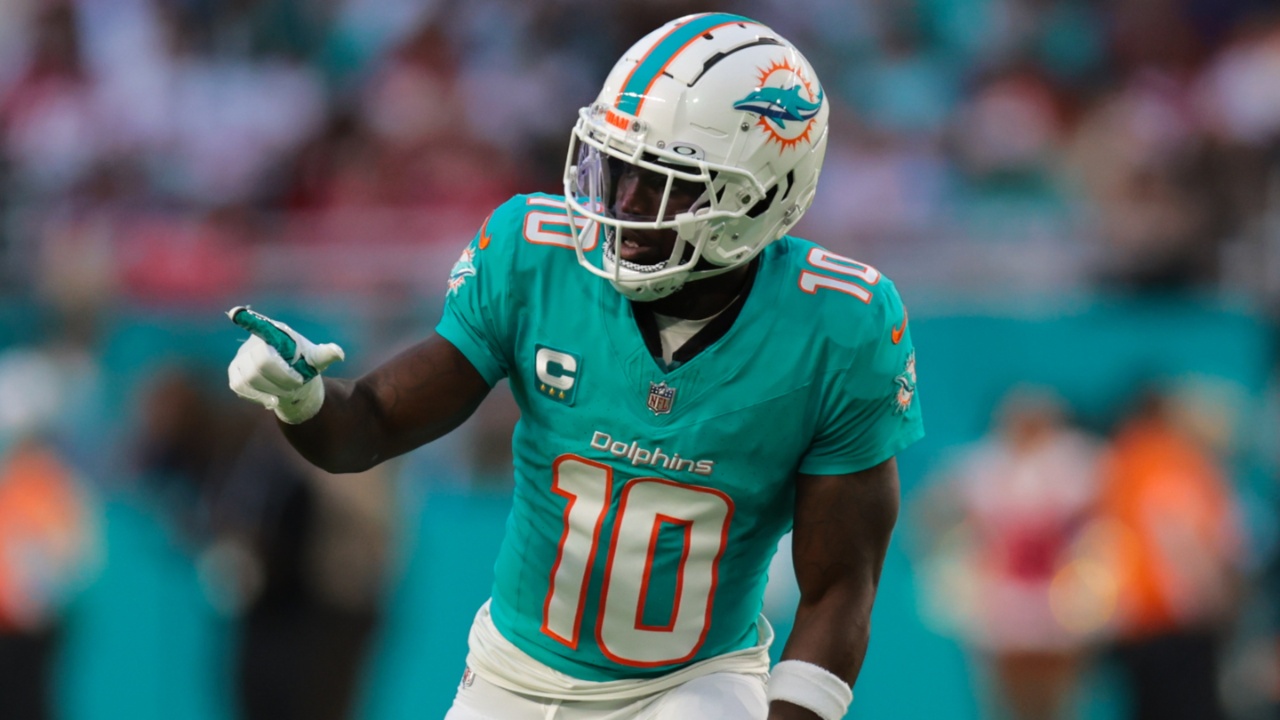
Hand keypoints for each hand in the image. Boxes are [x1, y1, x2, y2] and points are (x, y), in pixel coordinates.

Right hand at [226, 306, 344, 423]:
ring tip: (287, 391)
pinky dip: (258, 396)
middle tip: (297, 383)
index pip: (259, 324)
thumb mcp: (317, 359)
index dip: (246, 318)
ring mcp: (241, 358)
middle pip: (262, 361)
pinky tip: (272, 400)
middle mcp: (253, 342)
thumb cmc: (304, 364)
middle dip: (281, 377)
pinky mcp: (235, 374)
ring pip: (250, 377)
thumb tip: (338, 353)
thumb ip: (326, 354)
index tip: (236, 313)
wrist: (292, 382)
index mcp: (274, 332)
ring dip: (272, 388)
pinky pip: (241, 387)